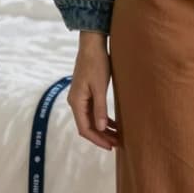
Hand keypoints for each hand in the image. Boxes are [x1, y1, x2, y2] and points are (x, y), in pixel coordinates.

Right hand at [68, 34, 119, 149]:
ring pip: (91, 120)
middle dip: (101, 137)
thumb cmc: (97, 64)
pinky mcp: (86, 93)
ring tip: (117, 137)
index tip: (110, 146)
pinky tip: (113, 124)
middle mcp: (76, 102)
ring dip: (103, 129)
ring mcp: (80, 98)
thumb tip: (101, 129)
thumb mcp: (100, 87)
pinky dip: (103, 119)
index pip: (84, 129)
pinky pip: (93, 112)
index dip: (97, 140)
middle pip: (87, 126)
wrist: (92, 45)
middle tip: (117, 144)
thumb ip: (100, 108)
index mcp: (77, 102)